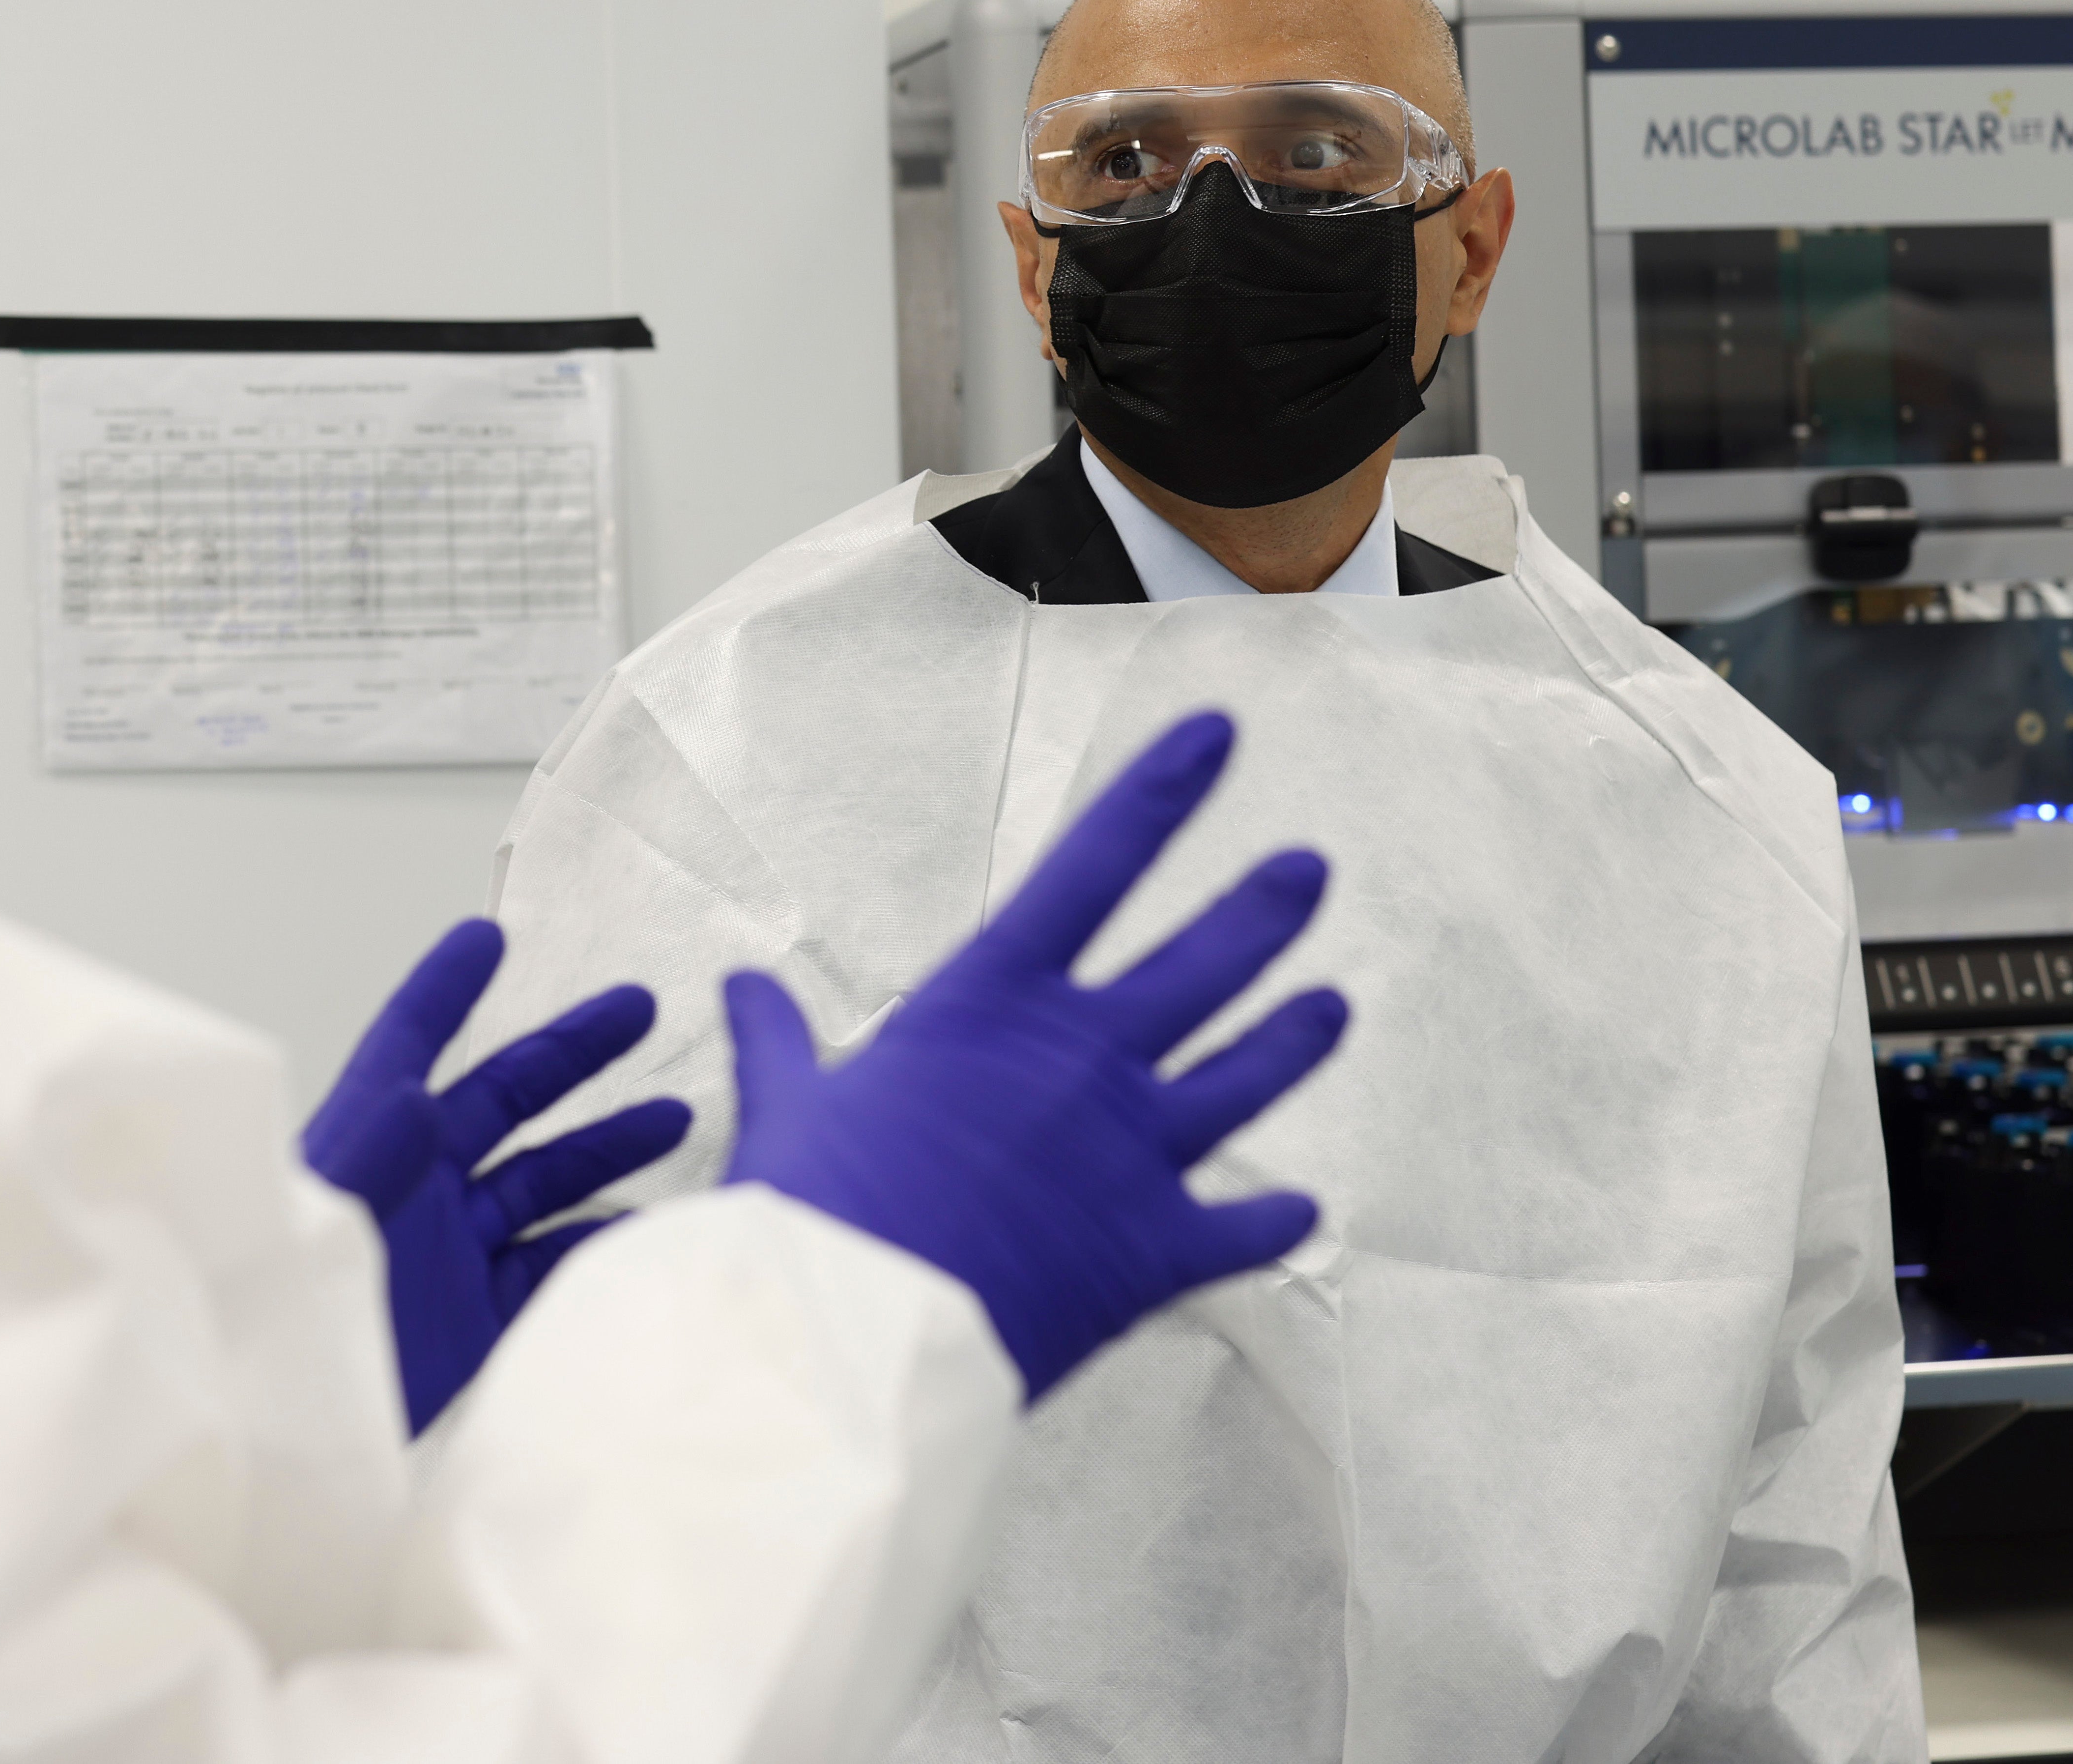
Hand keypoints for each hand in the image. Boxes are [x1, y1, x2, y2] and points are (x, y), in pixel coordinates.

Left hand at [304, 921, 692, 1432]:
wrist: (279, 1433)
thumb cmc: (279, 1318)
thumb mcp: (317, 1223)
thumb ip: (362, 1158)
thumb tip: (415, 1094)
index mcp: (371, 1145)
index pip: (408, 1044)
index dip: (447, 987)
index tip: (490, 933)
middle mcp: (414, 1187)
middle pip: (500, 1100)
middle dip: (568, 1052)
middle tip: (641, 1007)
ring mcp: (448, 1255)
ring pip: (539, 1182)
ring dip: (603, 1146)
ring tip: (678, 1117)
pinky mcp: (472, 1324)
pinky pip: (547, 1271)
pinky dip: (597, 1245)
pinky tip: (649, 1225)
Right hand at [724, 711, 1347, 1399]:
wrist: (852, 1336)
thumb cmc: (809, 1211)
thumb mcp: (787, 1108)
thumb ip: (779, 1044)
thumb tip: (739, 986)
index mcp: (987, 1005)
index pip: (1090, 869)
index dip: (1158, 796)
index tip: (1216, 736)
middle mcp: (1078, 1059)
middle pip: (1199, 966)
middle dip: (1259, 911)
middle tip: (1308, 869)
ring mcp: (1130, 1152)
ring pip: (1242, 1077)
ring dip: (1291, 1037)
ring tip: (1333, 1005)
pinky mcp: (1155, 1248)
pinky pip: (1239, 1229)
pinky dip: (1272, 1221)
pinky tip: (1302, 1209)